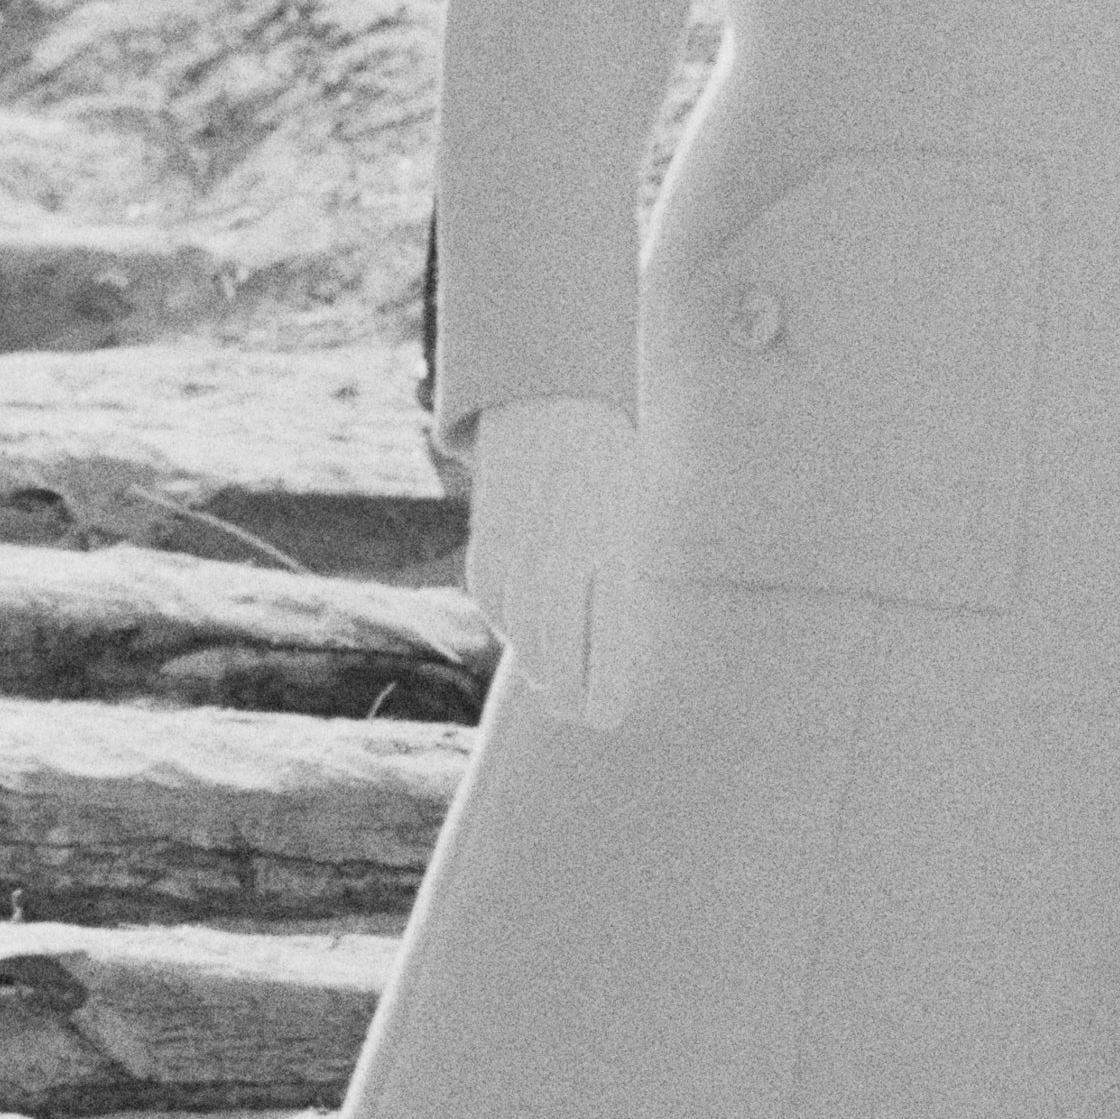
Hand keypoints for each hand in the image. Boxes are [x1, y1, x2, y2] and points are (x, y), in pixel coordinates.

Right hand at [465, 394, 643, 725]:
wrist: (552, 401)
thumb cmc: (610, 463)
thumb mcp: (632, 510)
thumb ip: (623, 574)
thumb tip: (618, 645)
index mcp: (607, 541)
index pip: (603, 632)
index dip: (602, 682)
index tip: (609, 716)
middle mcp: (557, 547)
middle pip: (552, 642)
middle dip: (565, 688)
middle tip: (580, 714)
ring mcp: (516, 543)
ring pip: (517, 624)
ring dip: (537, 662)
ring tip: (555, 688)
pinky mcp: (487, 537)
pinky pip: (493, 595)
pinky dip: (509, 623)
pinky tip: (527, 641)